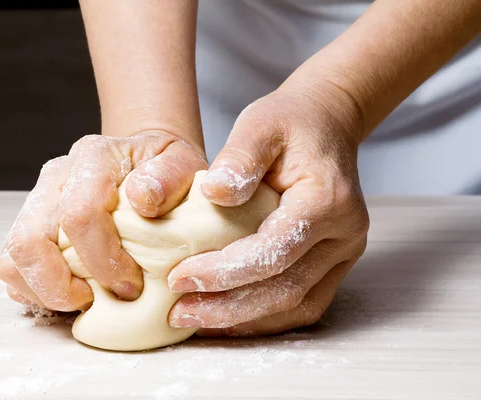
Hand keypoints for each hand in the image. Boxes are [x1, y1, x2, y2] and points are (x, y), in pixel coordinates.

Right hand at [0, 131, 206, 310]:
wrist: (144, 167)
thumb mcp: (183, 164)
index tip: (131, 286)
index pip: (80, 213)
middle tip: (94, 301)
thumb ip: (171, 176)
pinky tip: (70, 292)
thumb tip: (143, 198)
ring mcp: (38, 201)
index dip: (103, 260)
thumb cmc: (165, 173)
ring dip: (44, 291)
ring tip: (82, 300)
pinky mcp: (29, 226)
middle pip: (30, 239)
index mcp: (94, 157)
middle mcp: (57, 176)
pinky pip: (12, 266)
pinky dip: (35, 289)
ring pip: (13, 256)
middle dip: (61, 285)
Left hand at [167, 81, 369, 335]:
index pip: (276, 249)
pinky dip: (263, 317)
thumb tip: (214, 194)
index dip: (226, 270)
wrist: (325, 125)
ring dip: (243, 320)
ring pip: (296, 304)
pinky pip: (302, 303)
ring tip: (195, 320)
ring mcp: (343, 253)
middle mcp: (344, 234)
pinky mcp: (334, 264)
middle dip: (228, 307)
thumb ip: (240, 157)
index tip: (180, 278)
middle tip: (181, 313)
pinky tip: (226, 317)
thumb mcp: (260, 124)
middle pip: (287, 288)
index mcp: (327, 199)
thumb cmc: (289, 123)